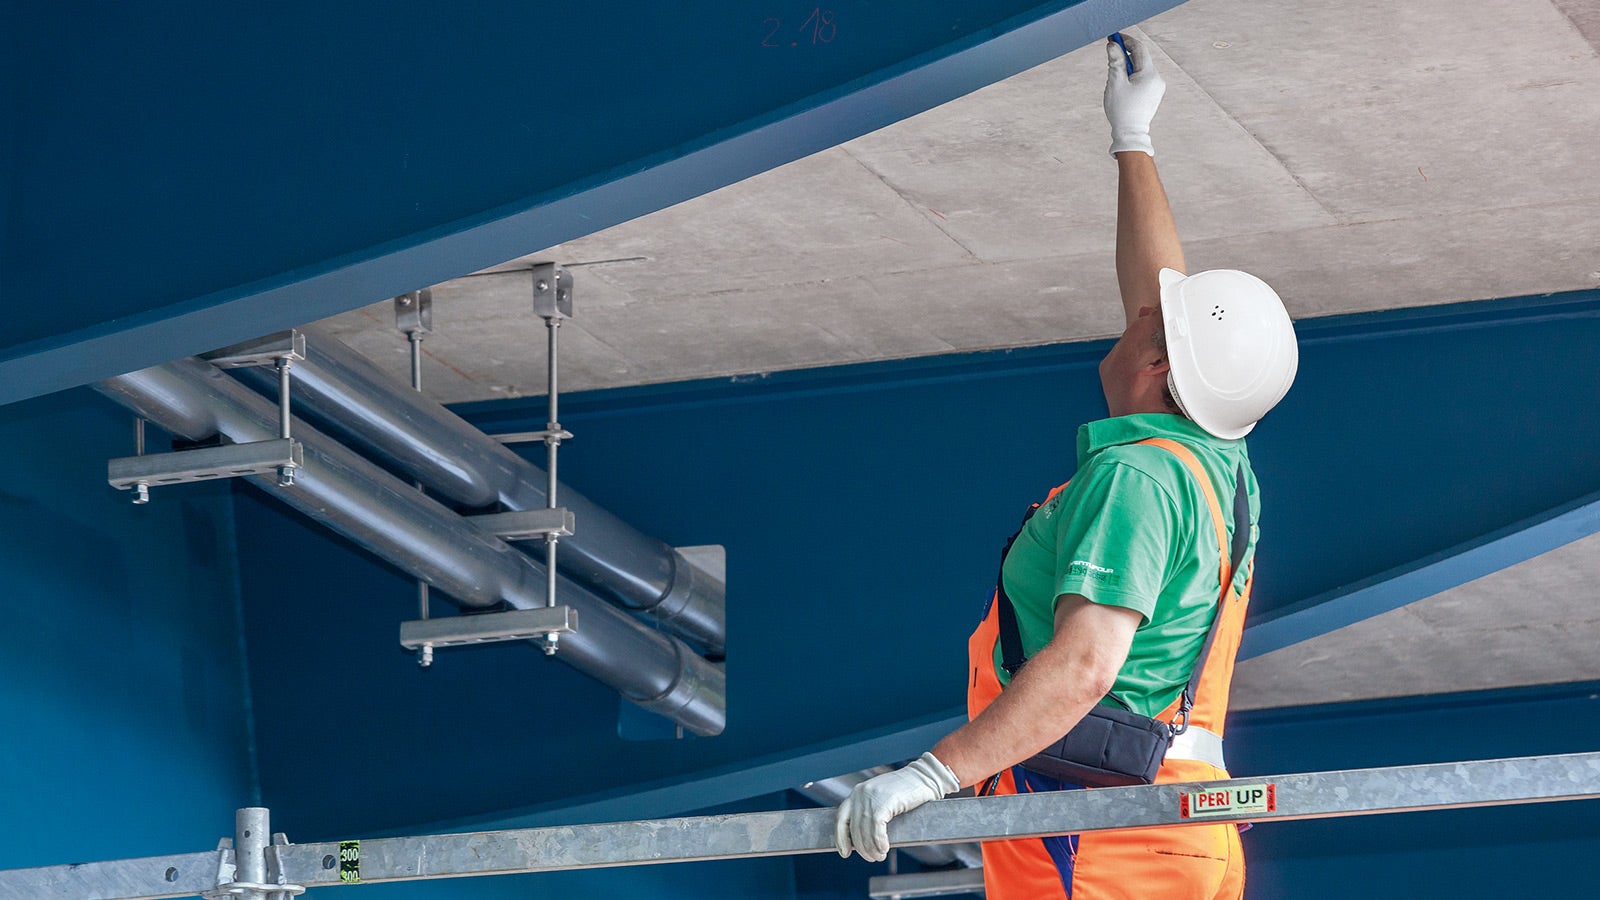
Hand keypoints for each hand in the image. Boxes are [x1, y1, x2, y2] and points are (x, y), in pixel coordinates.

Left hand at [834, 752, 960, 861]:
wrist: (924, 777)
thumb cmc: (905, 790)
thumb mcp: (881, 798)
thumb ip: (869, 811)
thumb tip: (863, 839)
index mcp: (857, 792)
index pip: (841, 818)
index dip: (841, 838)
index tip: (845, 852)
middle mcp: (860, 793)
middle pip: (854, 828)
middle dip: (861, 847)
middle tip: (871, 857)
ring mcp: (871, 796)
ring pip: (865, 830)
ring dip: (871, 848)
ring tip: (879, 856)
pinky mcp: (884, 801)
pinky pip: (877, 828)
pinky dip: (879, 842)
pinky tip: (884, 848)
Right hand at [1103, 34, 1165, 157]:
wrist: (1131, 135)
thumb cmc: (1122, 111)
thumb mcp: (1115, 84)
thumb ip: (1115, 62)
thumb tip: (1113, 45)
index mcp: (1149, 74)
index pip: (1139, 48)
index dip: (1125, 40)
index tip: (1113, 38)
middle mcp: (1157, 78)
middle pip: (1140, 58)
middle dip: (1125, 55)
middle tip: (1111, 53)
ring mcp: (1157, 87)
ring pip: (1140, 68)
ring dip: (1127, 67)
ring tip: (1115, 79)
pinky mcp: (1154, 94)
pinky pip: (1143, 78)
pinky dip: (1132, 77)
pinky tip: (1123, 87)